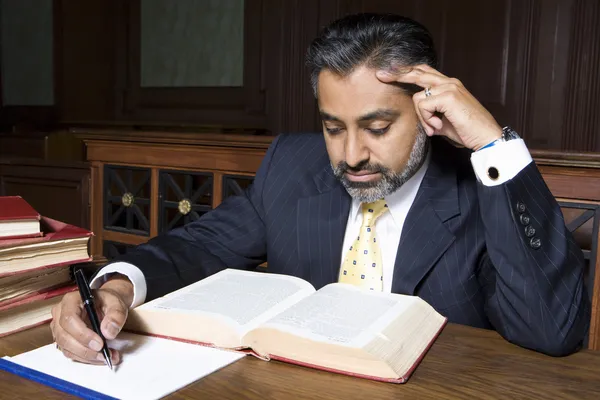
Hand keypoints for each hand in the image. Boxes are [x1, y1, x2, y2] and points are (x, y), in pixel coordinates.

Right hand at [50, 276, 132, 364]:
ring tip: (108, 356)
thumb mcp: (117, 304)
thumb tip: (108, 332)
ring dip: (87, 356)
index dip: (83, 334)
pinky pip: (71, 353)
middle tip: (105, 354)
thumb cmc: (108, 301)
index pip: (69, 319)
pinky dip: (86, 358)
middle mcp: (60, 314)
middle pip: (65, 337)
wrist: (106, 304)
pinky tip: (101, 357)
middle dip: (85, 350)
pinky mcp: (63, 340)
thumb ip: (116, 315)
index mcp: (71, 300)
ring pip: (67, 348)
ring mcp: (59, 328)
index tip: (100, 343)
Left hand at [376, 64, 501, 150]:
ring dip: (422, 117)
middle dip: (397, 74)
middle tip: (380, 75)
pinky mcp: (448, 96)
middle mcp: (449, 82)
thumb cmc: (466, 131)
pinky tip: (438, 127)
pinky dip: (427, 120)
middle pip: (417, 72)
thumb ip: (430, 113)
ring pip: (418, 98)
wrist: (485, 137)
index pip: (424, 72)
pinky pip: (423, 106)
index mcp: (448, 85)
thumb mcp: (442, 121)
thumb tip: (419, 116)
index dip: (407, 71)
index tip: (389, 73)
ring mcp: (449, 87)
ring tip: (434, 128)